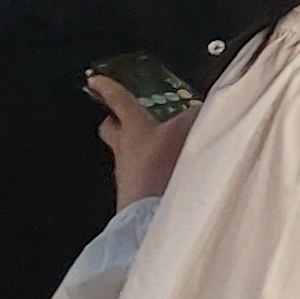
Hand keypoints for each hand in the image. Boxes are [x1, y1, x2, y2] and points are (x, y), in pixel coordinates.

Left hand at [86, 75, 198, 208]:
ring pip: (126, 151)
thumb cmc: (163, 169)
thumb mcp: (188, 129)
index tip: (95, 80)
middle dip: (117, 119)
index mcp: (133, 127)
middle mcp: (124, 150)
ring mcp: (128, 173)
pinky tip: (172, 168)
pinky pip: (141, 172)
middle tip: (126, 111)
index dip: (107, 88)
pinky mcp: (136, 193)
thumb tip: (204, 108)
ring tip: (163, 140)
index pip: (117, 100)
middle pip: (114, 128)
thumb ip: (198, 114)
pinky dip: (153, 166)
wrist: (151, 218)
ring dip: (140, 144)